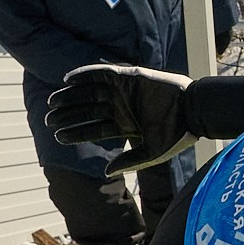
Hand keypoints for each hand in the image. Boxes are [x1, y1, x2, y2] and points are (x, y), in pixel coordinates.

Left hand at [46, 63, 194, 173]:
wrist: (195, 111)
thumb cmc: (177, 134)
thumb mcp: (152, 152)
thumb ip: (129, 162)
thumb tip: (105, 172)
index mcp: (126, 126)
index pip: (94, 129)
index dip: (75, 133)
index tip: (57, 136)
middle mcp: (122, 108)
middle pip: (88, 110)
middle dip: (68, 115)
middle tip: (48, 119)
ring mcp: (125, 92)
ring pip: (90, 92)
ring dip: (71, 96)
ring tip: (52, 102)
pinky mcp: (130, 76)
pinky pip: (102, 73)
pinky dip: (85, 74)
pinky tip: (67, 80)